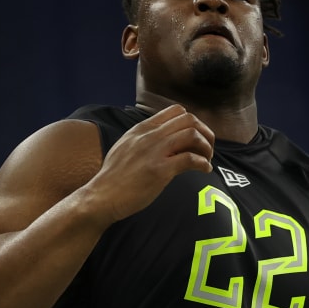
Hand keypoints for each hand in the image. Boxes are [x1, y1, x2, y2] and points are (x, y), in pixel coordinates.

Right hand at [84, 104, 214, 221]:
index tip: (195, 137)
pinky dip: (203, 163)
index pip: (176, 111)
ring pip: (192, 134)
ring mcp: (155, 152)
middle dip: (204, 132)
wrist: (101, 196)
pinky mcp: (160, 170)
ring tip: (207, 159)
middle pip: (189, 119)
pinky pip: (191, 159)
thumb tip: (161, 140)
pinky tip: (204, 170)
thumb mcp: (124, 148)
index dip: (192, 122)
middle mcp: (149, 136)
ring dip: (206, 146)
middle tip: (207, 148)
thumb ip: (142, 140)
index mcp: (141, 129)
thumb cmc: (113, 178)